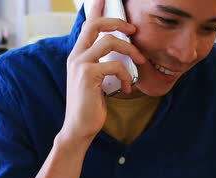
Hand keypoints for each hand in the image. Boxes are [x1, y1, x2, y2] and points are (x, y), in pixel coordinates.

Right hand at [61, 0, 145, 143]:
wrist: (79, 128)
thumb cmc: (90, 106)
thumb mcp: (95, 81)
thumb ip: (101, 64)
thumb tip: (121, 53)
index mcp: (77, 55)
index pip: (87, 24)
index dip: (96, 8)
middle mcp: (76, 56)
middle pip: (96, 24)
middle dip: (118, 21)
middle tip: (133, 29)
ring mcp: (80, 65)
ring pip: (110, 41)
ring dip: (131, 51)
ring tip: (139, 62)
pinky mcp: (88, 75)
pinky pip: (116, 64)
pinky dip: (127, 76)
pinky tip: (126, 88)